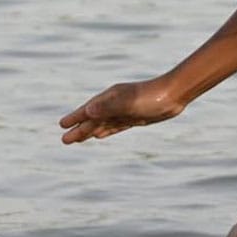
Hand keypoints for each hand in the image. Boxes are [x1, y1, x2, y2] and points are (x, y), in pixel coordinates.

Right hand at [58, 79, 183, 143]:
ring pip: (103, 124)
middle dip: (79, 129)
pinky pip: (115, 126)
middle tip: (64, 141)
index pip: (88, 110)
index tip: (61, 126)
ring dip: (90, 131)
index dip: (75, 118)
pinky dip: (106, 131)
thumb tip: (87, 112)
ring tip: (76, 140)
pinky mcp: (135, 118)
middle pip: (93, 119)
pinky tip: (99, 136)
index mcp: (110, 98)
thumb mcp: (128, 103)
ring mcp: (124, 111)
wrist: (174, 95)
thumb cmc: (151, 97)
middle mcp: (114, 104)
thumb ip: (108, 107)